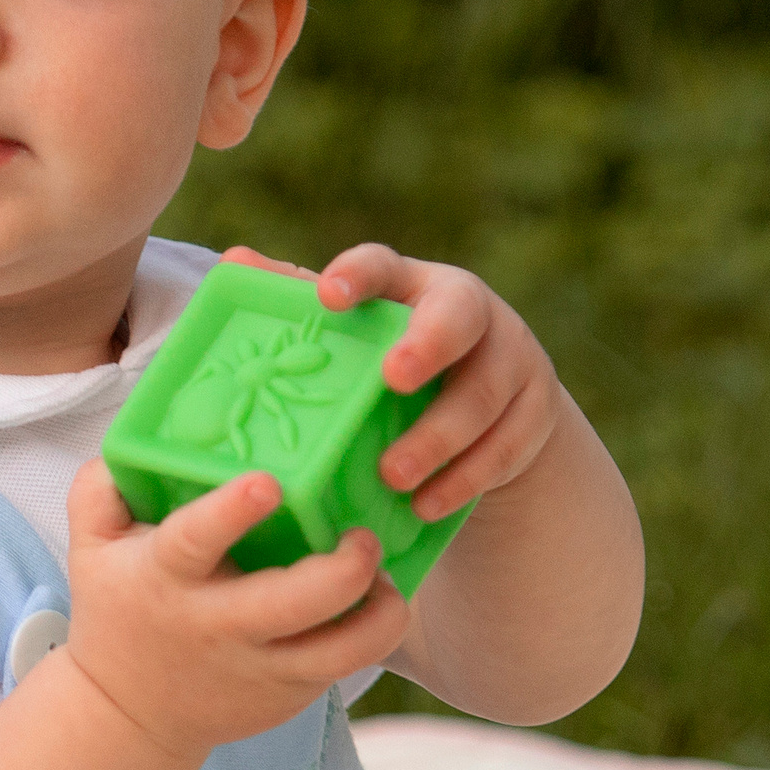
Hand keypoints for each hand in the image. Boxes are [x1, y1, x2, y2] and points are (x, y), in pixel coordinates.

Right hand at [60, 458, 410, 766]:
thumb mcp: (89, 546)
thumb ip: (101, 486)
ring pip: (341, 649)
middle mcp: (217, 625)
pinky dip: (376, 633)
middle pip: (293, 603)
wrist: (128, 714)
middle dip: (343, 569)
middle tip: (363, 537)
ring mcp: (259, 667)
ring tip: (385, 578)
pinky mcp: (289, 693)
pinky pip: (348, 665)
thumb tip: (134, 437)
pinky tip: (379, 602)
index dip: (231, 512)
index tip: (269, 482)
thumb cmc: (119, 610)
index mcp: (166, 577)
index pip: (194, 542)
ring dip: (380, 612)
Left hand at [221, 241, 561, 519]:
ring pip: (482, 396)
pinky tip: (427, 505)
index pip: (384, 266)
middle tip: (392, 380)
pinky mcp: (534, 413)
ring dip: (437, 439)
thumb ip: (300, 301)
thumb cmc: (395, 359)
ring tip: (393, 477)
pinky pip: (505, 447)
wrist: (493, 403)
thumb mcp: (356, 334)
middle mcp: (468, 312)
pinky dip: (464, 480)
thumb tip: (235, 264)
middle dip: (426, 347)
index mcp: (411, 285)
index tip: (329, 295)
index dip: (359, 276)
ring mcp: (510, 361)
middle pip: (456, 319)